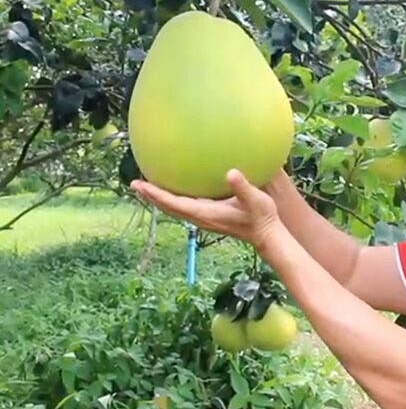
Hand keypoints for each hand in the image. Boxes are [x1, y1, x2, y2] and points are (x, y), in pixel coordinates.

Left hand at [131, 169, 280, 249]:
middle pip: (169, 208)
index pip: (174, 204)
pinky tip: (177, 187)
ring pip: (176, 209)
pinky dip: (174, 199)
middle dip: (152, 196)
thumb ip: (243, 188)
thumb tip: (231, 173)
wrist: (267, 235)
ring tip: (148, 187)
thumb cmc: (262, 218)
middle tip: (135, 184)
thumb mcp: (255, 201)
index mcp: (206, 213)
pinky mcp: (210, 217)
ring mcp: (205, 219)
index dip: (156, 195)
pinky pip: (185, 207)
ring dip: (161, 199)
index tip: (140, 185)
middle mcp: (201, 217)